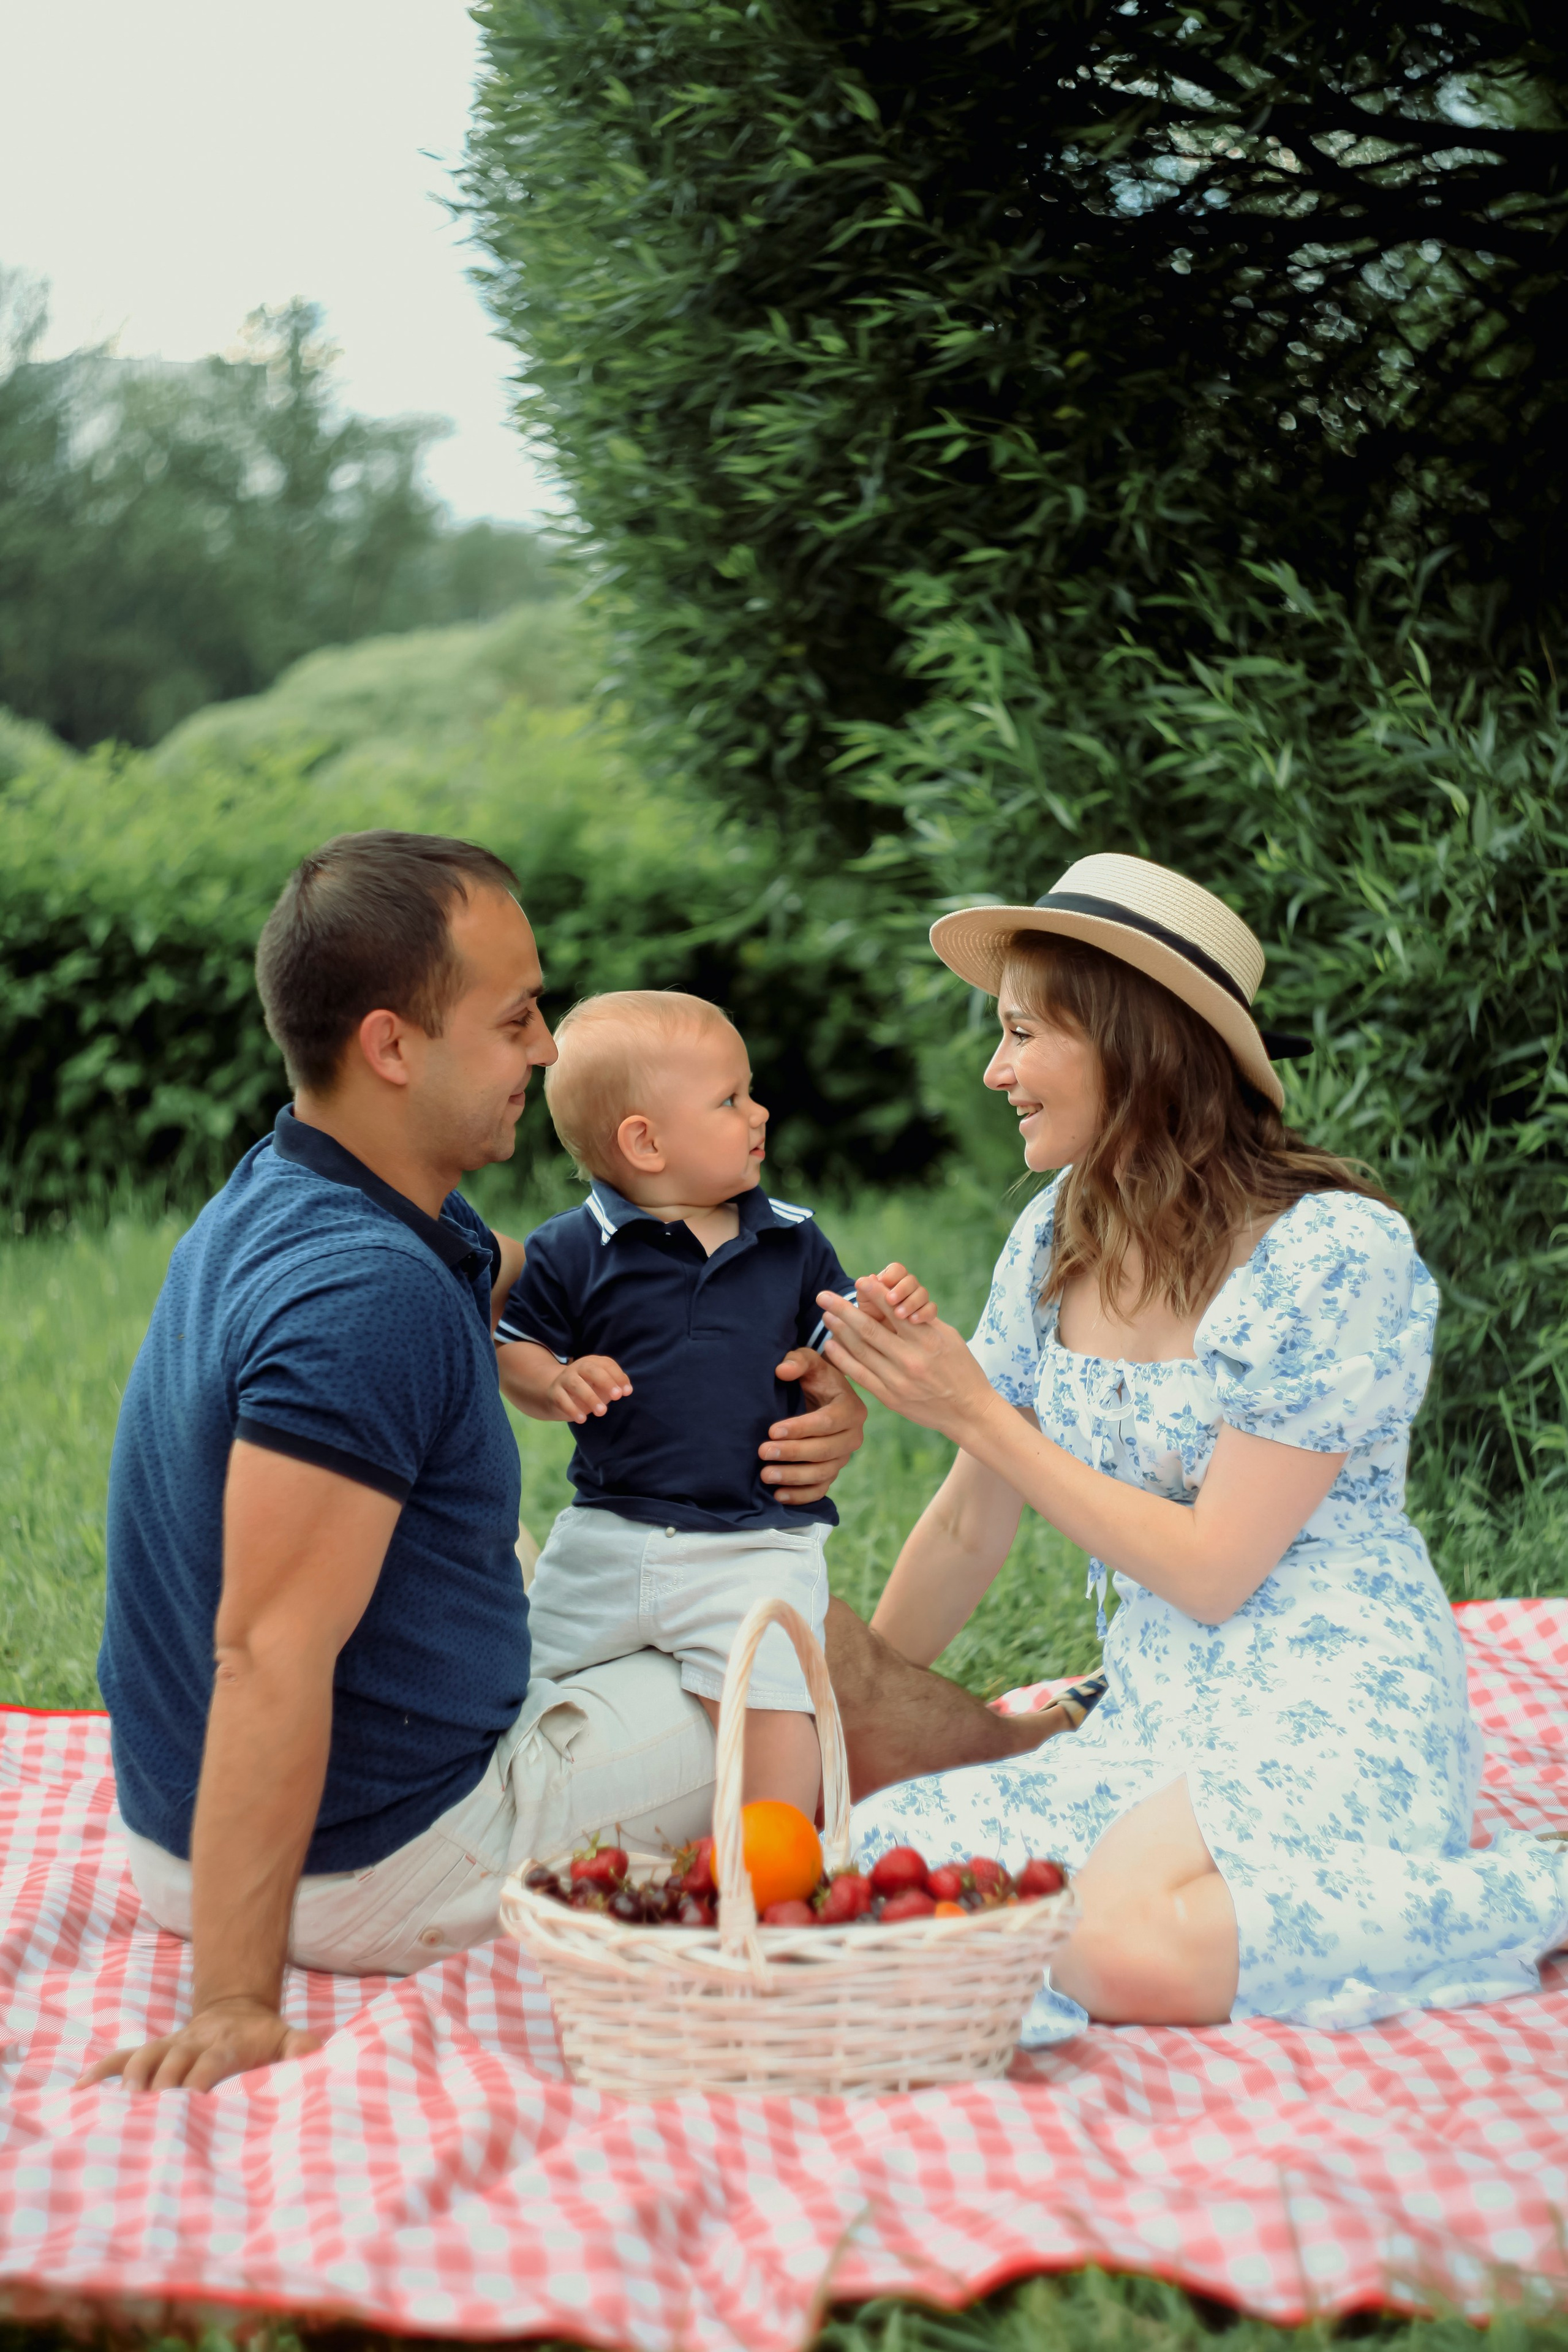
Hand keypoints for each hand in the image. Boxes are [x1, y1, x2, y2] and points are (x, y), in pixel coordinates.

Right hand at [76, 1995, 322, 2093]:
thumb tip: (313, 2054)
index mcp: (226, 2044)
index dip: (201, 2077)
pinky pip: (123, 2057)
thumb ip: (300, 2048)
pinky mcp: (154, 2051)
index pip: (211, 2061)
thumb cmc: (264, 2036)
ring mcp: (170, 2045)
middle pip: (173, 2060)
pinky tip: (79, 2089)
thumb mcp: (287, 2038)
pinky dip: (101, 2070)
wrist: (238, 2009)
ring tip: (117, 2100)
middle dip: (161, 2082)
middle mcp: (193, 2043)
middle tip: (146, 2108)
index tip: (192, 2098)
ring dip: (130, 2075)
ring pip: (145, 2055)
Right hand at [548, 1354, 631, 1423]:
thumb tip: (626, 1390)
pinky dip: (572, 1409)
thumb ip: (616, 1385)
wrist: (556, 1394)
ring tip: (602, 1412)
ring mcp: (564, 1378)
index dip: (618, 1376)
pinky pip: (562, 1399)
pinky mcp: (554, 1392)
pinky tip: (582, 1419)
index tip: (627, 1392)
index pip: (607, 1364)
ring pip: (576, 1384)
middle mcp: (577, 1367)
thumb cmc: (587, 1389)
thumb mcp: (602, 1386)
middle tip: (617, 1397)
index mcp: (592, 1362)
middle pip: (591, 1369)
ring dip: (590, 1398)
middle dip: (606, 1382)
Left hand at [760, 1346, 868, 1503]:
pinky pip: (821, 1489)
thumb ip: (797, 1360)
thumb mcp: (808, 1361)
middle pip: (824, 1451)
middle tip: (762, 1452)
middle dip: (792, 1453)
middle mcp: (853, 1436)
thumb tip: (782, 1370)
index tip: (772, 1430)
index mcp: (851, 1408)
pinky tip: (778, 1495)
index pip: (827, 1422)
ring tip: (765, 1474)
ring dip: (793, 1477)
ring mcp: (844, 1457)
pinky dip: (801, 1495)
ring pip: (822, 1473)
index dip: (800, 1428)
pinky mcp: (832, 1472)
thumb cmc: (814, 1377)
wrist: (821, 1395)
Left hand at [815, 1281, 996, 1440]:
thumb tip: (894, 1299)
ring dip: (839, 1331)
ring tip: (825, 1315)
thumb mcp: (950, 1337)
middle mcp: (911, 1360)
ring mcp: (898, 1381)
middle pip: (869, 1329)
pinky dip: (843, 1359)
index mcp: (928, 1340)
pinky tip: (831, 1345)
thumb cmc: (961, 1368)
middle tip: (823, 1295)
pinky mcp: (890, 1398)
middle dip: (842, 1309)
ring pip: (861, 1351)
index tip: (857, 1280)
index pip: (894, 1311)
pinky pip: (860, 1375)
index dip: (873, 1294)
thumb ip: (922, 1319)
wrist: (969, 1412)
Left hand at [867, 1260, 936, 1323]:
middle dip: (901, 1290)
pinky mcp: (926, 1313)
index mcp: (892, 1279)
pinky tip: (913, 1321)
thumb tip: (864, 1280)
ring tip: (899, 1315)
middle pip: (911, 1280)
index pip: (897, 1269)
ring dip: (911, 1303)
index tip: (883, 1283)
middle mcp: (907, 1287)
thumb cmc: (870, 1314)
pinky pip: (931, 1309)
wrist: (877, 1335)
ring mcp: (918, 1299)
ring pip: (922, 1294)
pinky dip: (924, 1313)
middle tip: (890, 1300)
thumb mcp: (864, 1303)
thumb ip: (864, 1291)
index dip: (892, 1275)